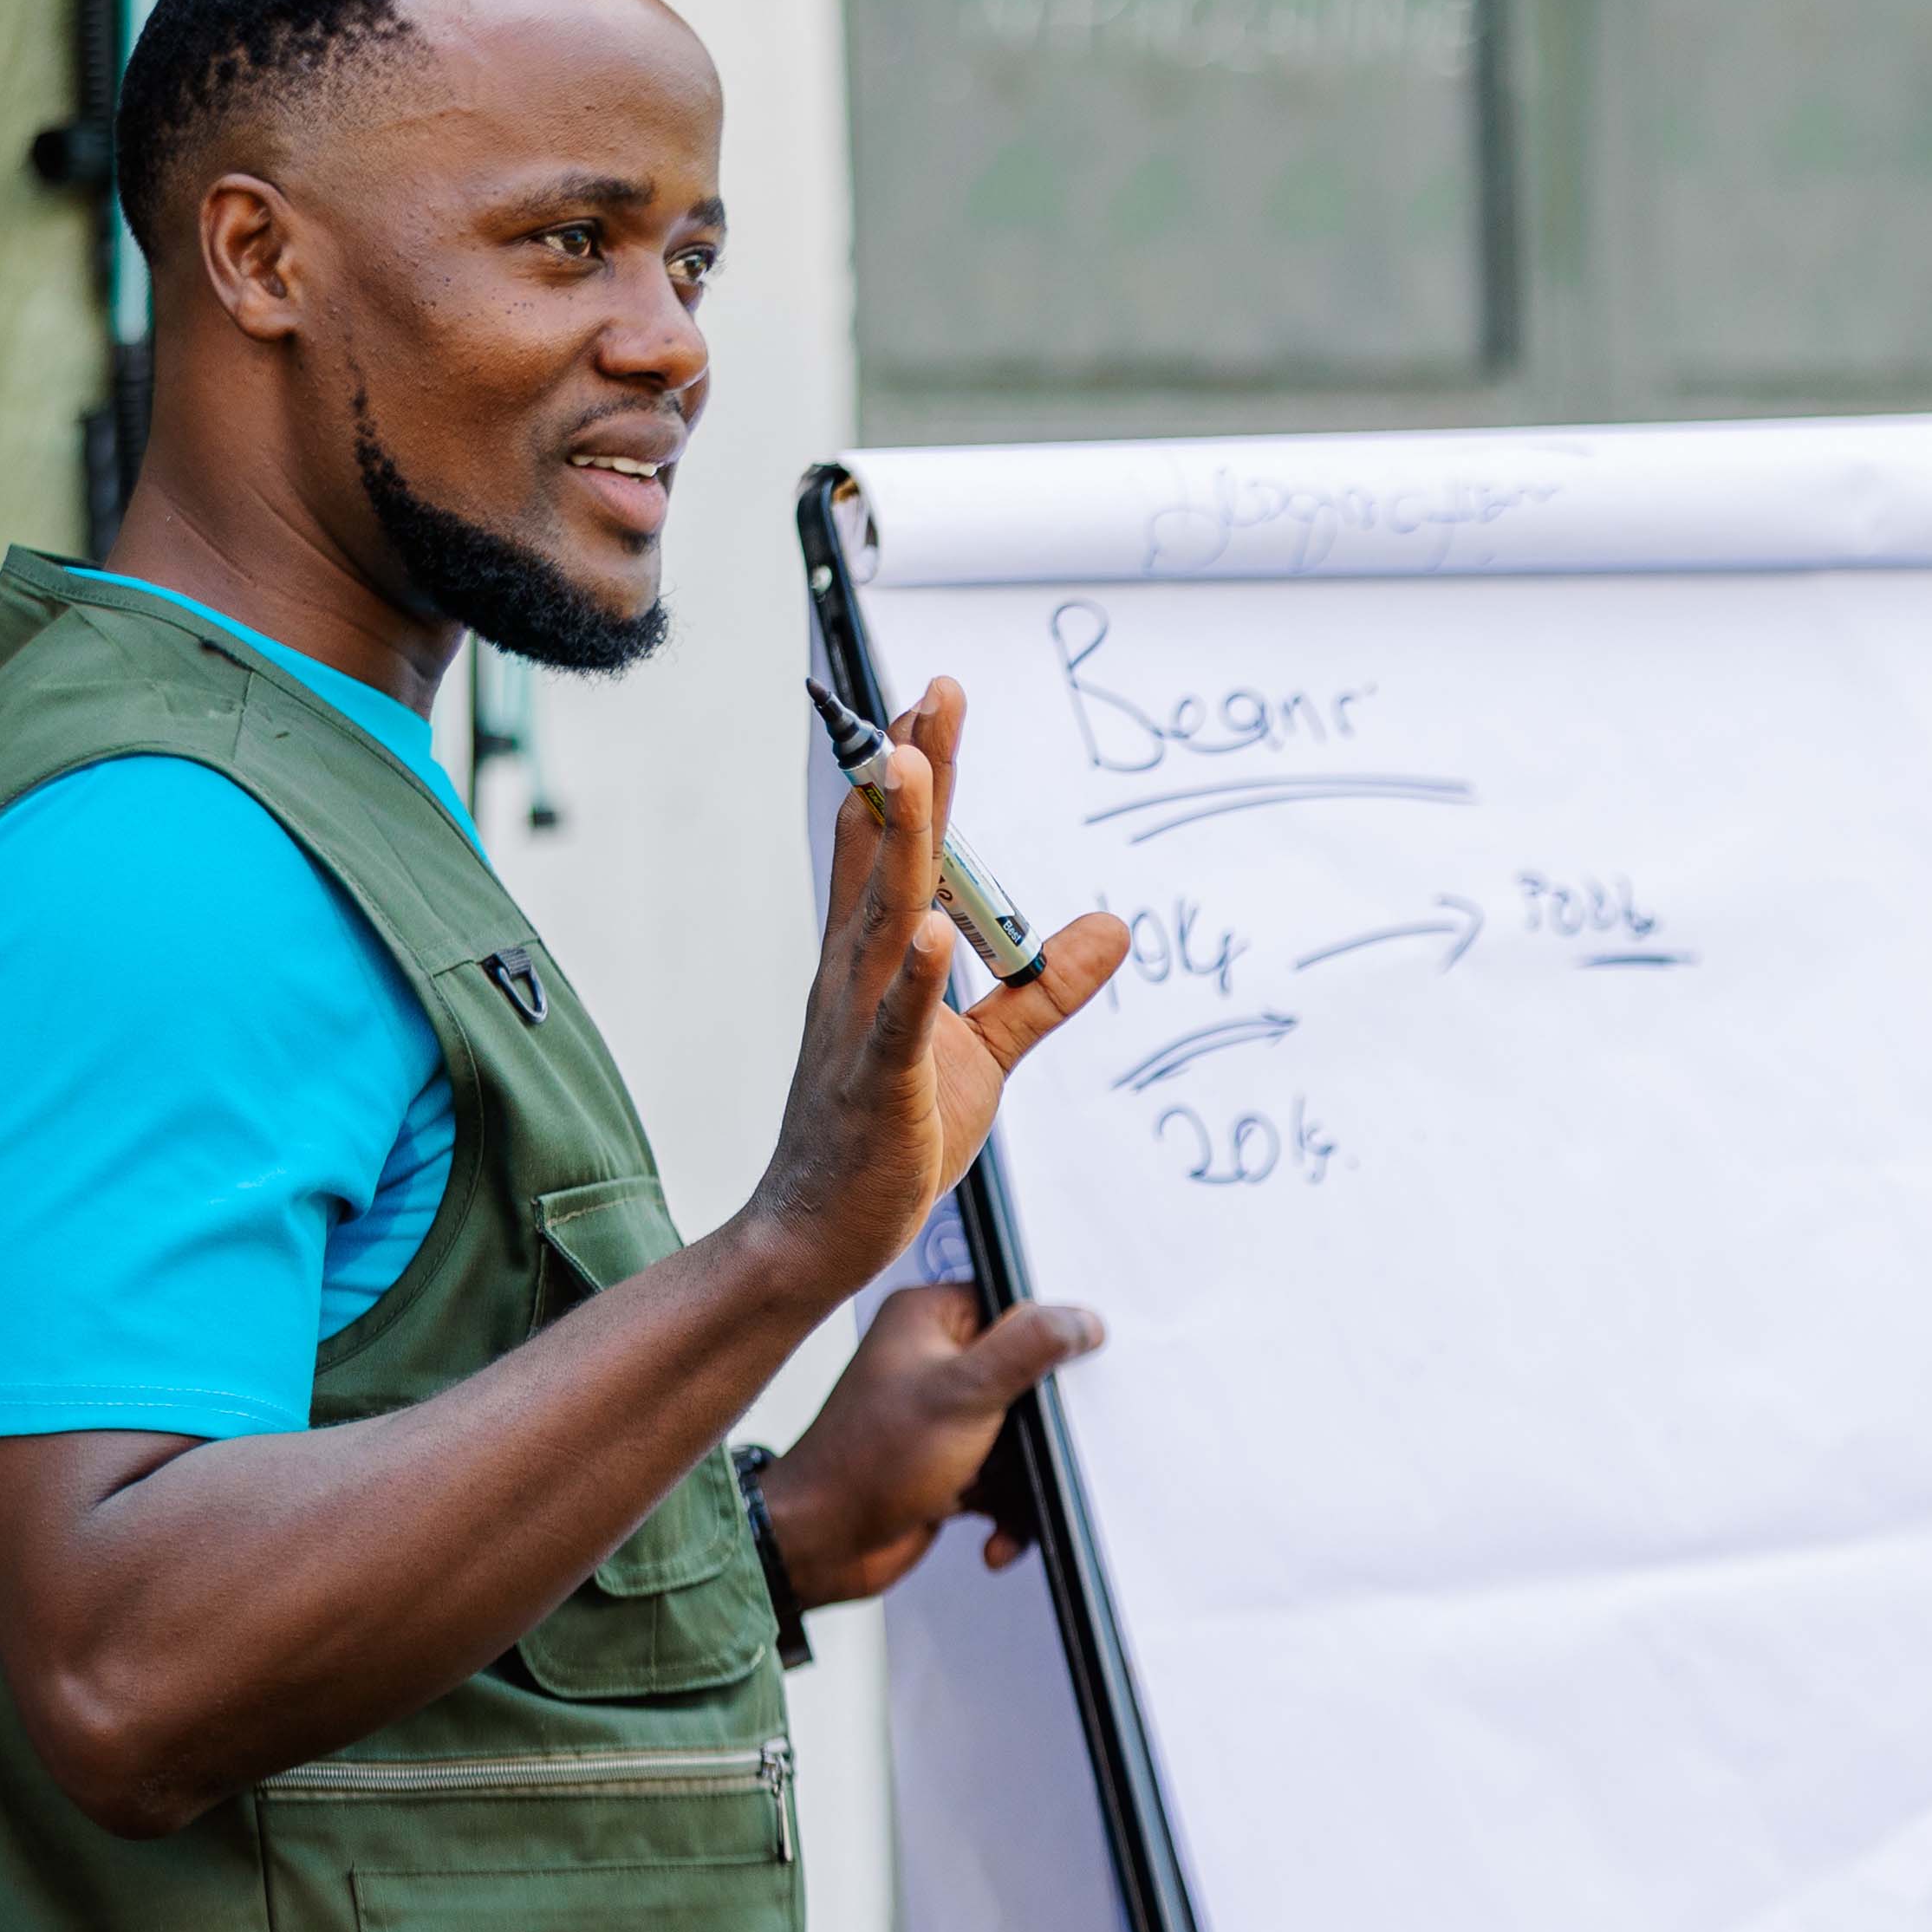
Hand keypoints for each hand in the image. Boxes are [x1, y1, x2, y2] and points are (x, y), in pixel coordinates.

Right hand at [745, 677, 1125, 1295]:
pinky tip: (928, 931)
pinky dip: (912, 977)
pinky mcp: (876, 1088)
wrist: (817, 1235)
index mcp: (875, 964)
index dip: (915, 776)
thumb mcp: (985, 1054)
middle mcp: (855, 978)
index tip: (931, 704)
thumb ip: (1042, 990)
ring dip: (900, 843)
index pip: (896, 851)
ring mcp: (858, 1029)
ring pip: (881, 918)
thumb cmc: (889, 1138)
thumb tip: (1114, 928)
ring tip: (912, 766)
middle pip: (886, 858)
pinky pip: (895, 1024)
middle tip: (928, 696)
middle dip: (908, 775)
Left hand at [755, 1286, 1102, 1606]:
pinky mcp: (950, 1463)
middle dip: (1038, 1431)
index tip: (1073, 1377)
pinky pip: (1005, 1479)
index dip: (1051, 1342)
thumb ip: (1031, 1348)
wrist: (821, 1546)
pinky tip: (993, 1537)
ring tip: (1001, 1501)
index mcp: (929, 1319)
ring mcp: (943, 1415)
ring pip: (1022, 1438)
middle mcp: (936, 1361)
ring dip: (1022, 1481)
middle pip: (1028, 1380)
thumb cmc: (868, 1463)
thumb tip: (1082, 1320)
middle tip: (1040, 1450)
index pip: (1016, 1307)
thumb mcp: (965, 1393)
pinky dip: (1007, 1510)